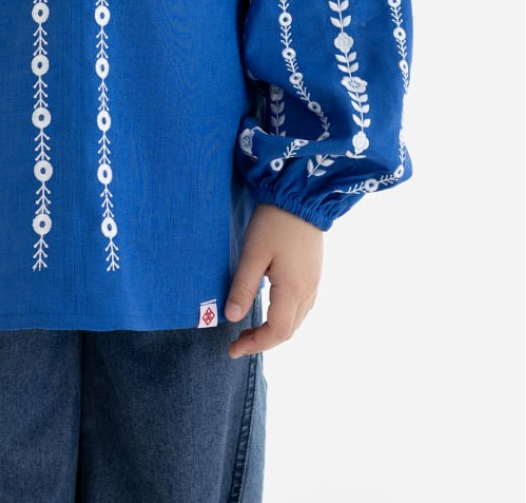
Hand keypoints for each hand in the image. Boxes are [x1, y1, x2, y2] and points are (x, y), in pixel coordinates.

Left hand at [225, 202, 322, 357]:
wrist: (301, 196)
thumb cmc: (274, 222)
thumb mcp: (253, 253)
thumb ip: (243, 287)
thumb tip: (232, 318)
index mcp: (293, 290)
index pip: (276, 332)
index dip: (255, 345)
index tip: (232, 349)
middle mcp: (308, 291)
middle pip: (288, 331)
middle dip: (263, 341)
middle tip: (238, 341)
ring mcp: (314, 282)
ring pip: (297, 320)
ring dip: (275, 331)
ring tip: (251, 329)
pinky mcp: (314, 273)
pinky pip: (302, 307)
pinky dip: (285, 317)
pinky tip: (271, 309)